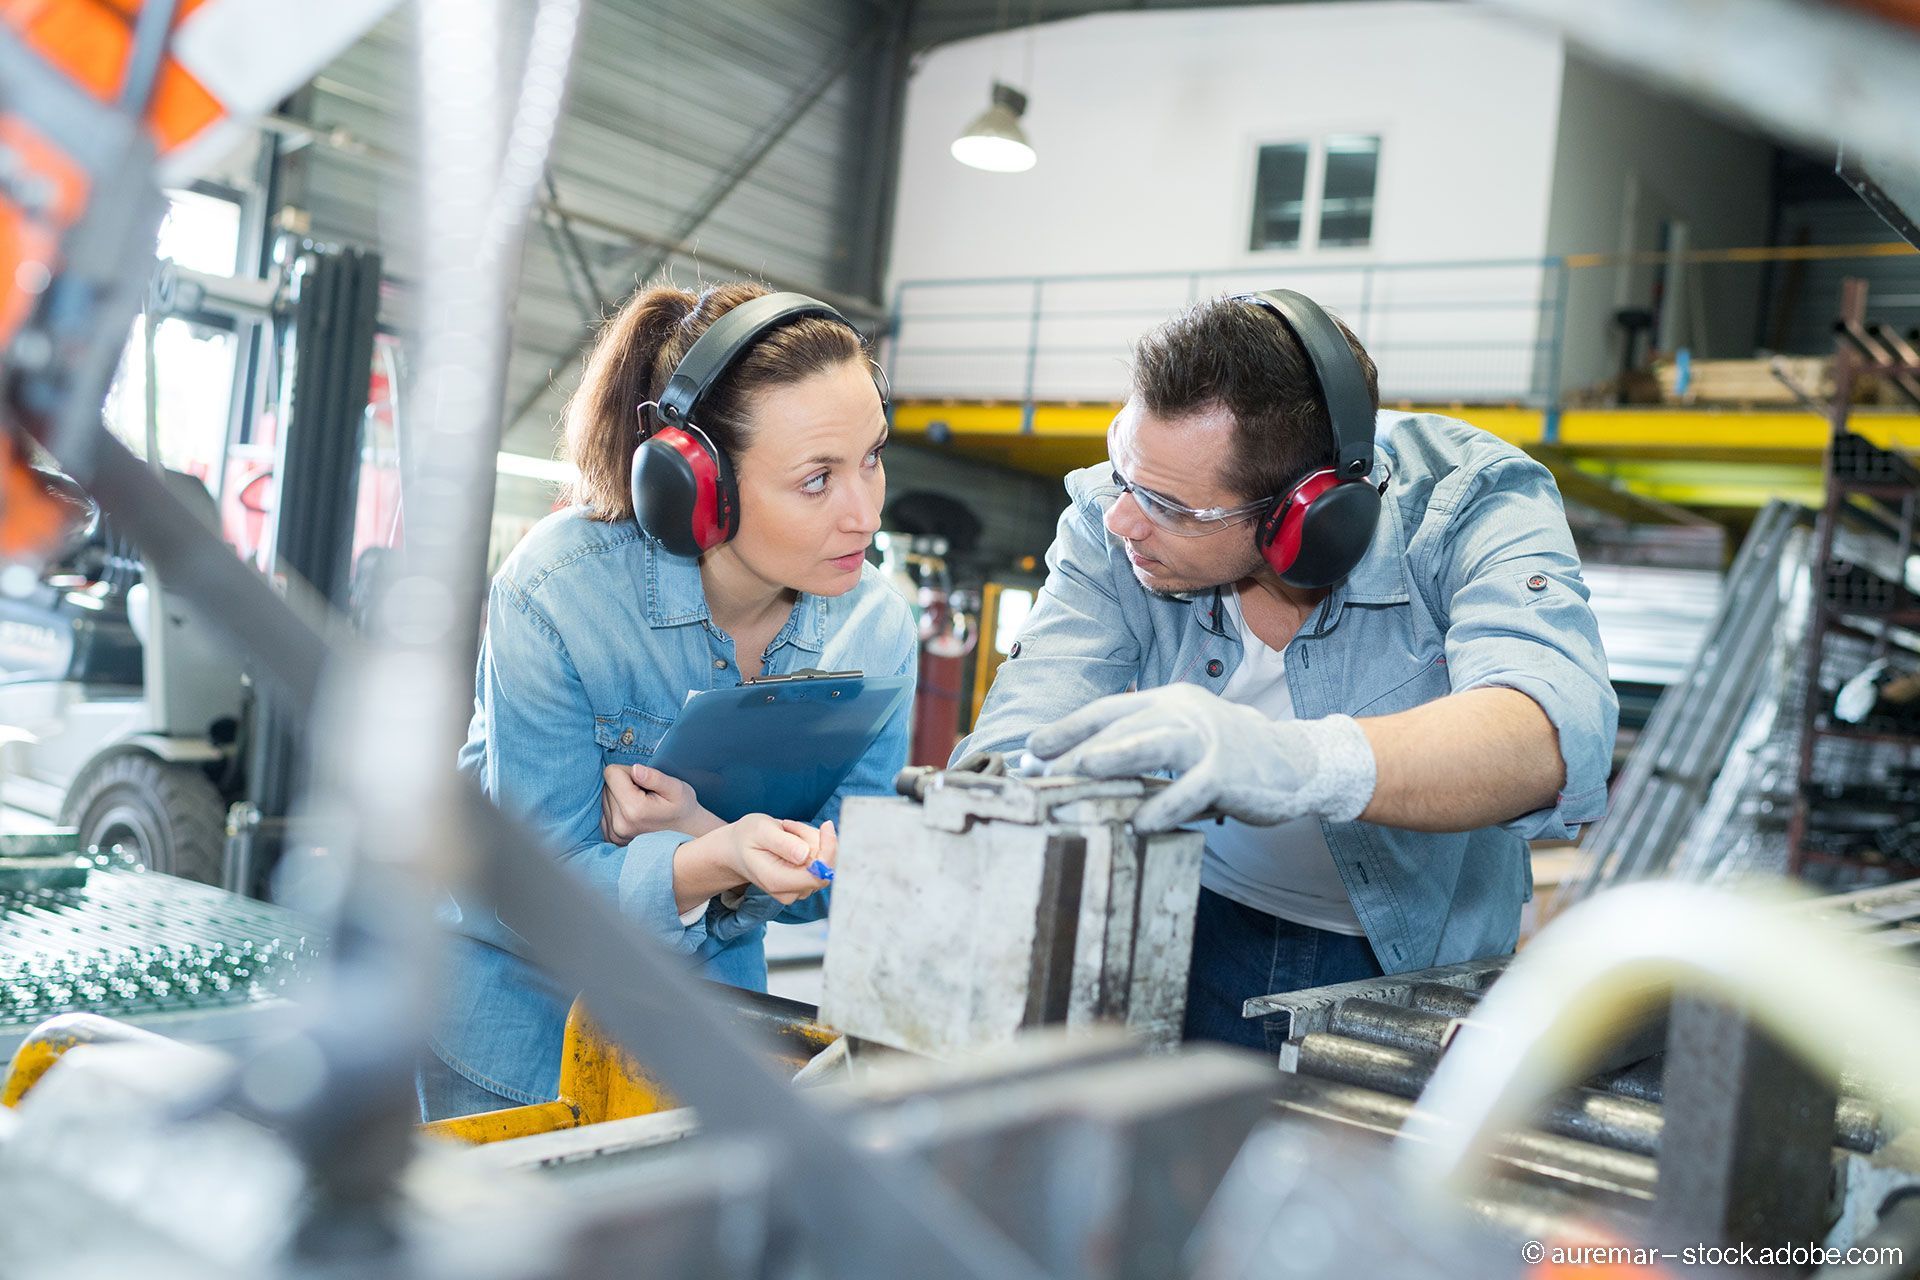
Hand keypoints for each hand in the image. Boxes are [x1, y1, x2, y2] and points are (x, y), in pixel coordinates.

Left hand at [602, 763, 722, 843]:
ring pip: (605, 798)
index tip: (644, 782)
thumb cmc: (683, 809)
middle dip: (624, 784)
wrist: (687, 835)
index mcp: (634, 809)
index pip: (611, 774)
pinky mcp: (612, 838)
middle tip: (646, 794)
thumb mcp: (677, 788)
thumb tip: (635, 769)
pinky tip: (634, 815)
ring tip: (642, 805)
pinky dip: (617, 809)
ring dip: (620, 797)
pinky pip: (605, 812)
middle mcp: (620, 824)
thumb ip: (655, 777)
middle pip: (607, 786)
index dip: (628, 771)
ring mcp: (615, 834)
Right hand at [704, 815, 834, 904]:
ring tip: (785, 832)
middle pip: (824, 866)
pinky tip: (792, 839)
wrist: (737, 850)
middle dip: (814, 839)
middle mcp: (790, 892)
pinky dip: (811, 844)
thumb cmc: (747, 838)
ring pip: (824, 861)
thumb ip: (783, 843)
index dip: (828, 850)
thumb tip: (806, 855)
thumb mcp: (761, 831)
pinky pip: (821, 860)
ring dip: (811, 840)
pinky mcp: (805, 883)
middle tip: (789, 826)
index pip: (818, 875)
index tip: (826, 825)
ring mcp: (799, 890)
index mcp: (777, 881)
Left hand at [1026, 684, 1376, 831]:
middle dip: (1080, 748)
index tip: (1032, 749)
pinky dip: (1165, 806)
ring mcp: (1209, 740)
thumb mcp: (1182, 741)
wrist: (1297, 763)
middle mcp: (1184, 712)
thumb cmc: (1227, 756)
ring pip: (1157, 743)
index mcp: (1168, 701)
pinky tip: (1140, 824)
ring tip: (1084, 770)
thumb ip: (1139, 749)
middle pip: (1124, 725)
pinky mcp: (1229, 772)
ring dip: (1118, 756)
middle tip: (1044, 774)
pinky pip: (1191, 790)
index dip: (1069, 727)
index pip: (1108, 709)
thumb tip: (1082, 769)